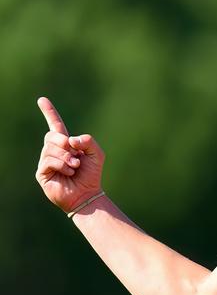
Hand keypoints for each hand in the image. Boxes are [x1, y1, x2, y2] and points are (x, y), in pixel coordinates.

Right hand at [35, 97, 104, 212]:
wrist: (87, 194)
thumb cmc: (91, 174)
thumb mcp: (97, 154)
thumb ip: (88, 141)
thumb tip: (70, 139)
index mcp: (66, 144)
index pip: (55, 125)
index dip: (49, 113)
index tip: (42, 100)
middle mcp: (53, 151)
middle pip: (51, 136)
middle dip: (64, 142)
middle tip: (75, 154)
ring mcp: (46, 161)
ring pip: (50, 149)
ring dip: (66, 158)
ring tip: (75, 167)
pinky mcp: (42, 173)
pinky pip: (48, 161)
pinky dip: (62, 165)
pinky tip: (69, 172)